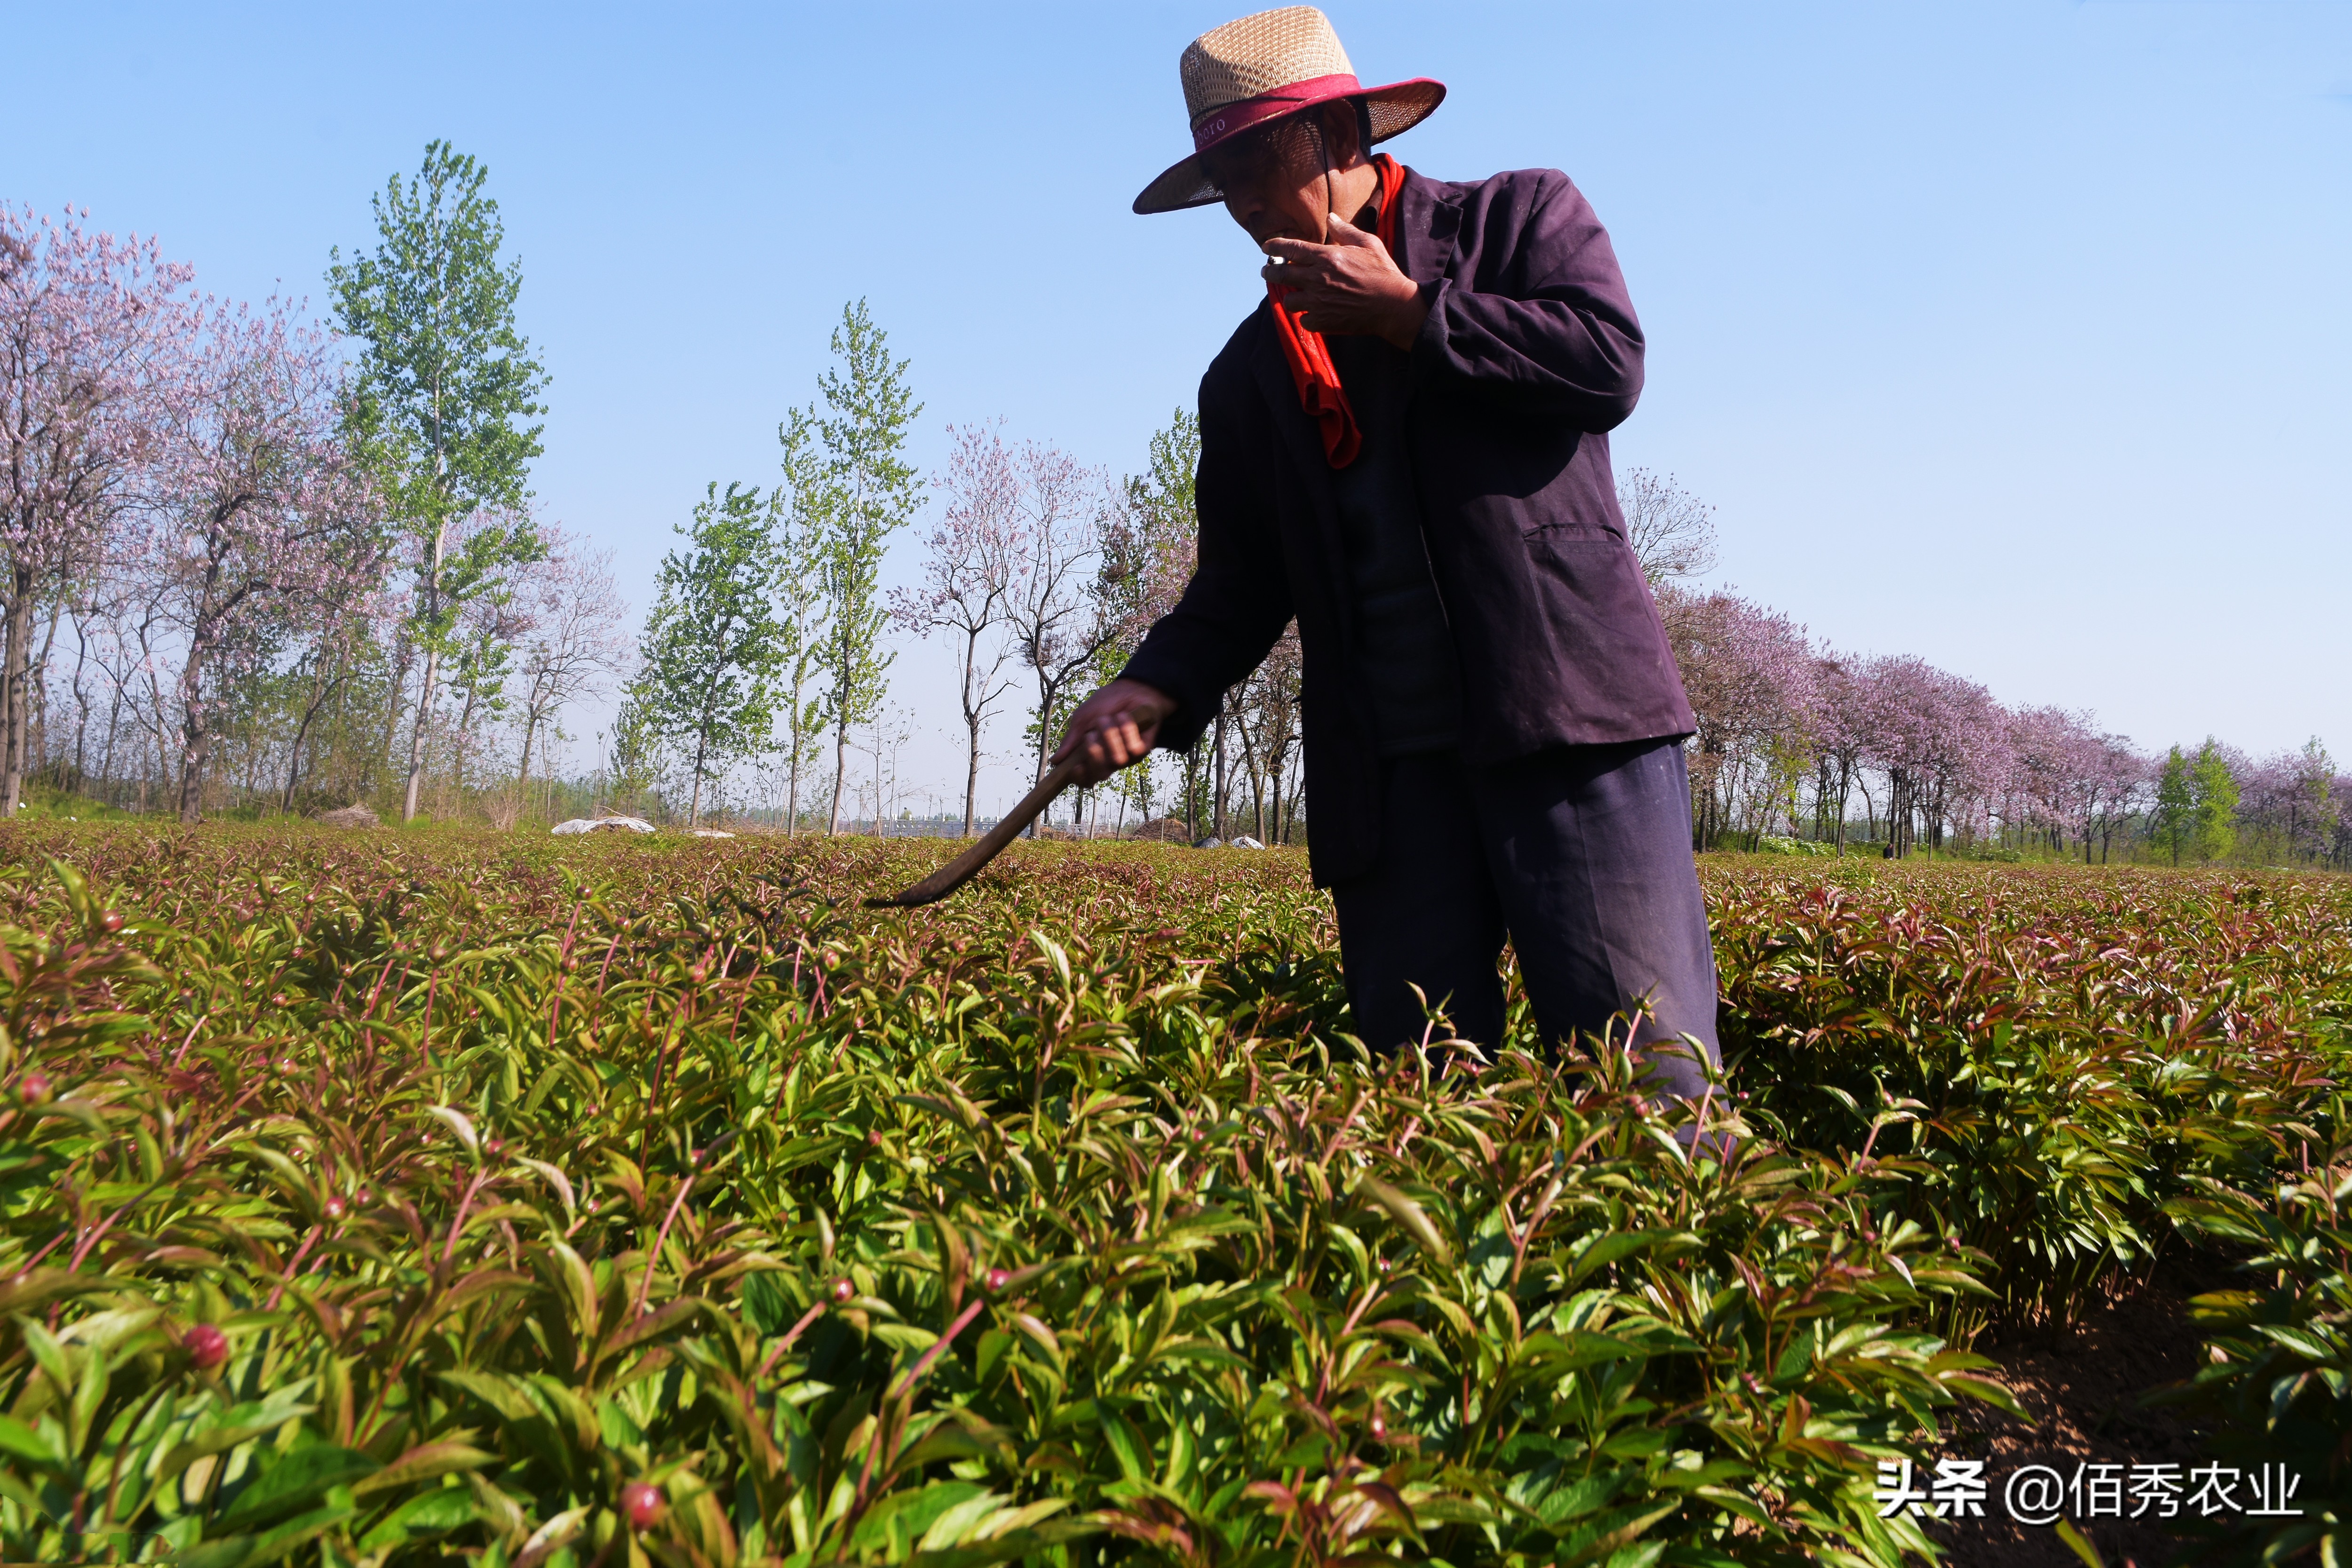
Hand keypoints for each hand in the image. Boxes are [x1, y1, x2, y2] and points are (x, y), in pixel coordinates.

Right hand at [1051, 679, 1176, 785]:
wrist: (1130, 689)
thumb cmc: (1105, 704)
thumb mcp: (1083, 719)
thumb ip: (1071, 740)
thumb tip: (1055, 761)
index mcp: (1092, 756)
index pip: (1085, 778)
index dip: (1079, 777)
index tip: (1075, 766)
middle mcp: (1109, 761)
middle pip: (1099, 775)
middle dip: (1093, 752)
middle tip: (1091, 735)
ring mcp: (1127, 757)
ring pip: (1116, 759)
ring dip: (1109, 734)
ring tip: (1110, 718)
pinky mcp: (1143, 748)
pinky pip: (1133, 749)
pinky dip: (1126, 729)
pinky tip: (1124, 717)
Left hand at [1260, 212, 1428, 349]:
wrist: (1393, 305)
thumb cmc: (1382, 272)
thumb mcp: (1368, 243)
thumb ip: (1345, 230)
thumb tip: (1330, 217)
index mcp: (1327, 257)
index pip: (1291, 249)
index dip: (1275, 247)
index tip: (1266, 247)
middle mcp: (1318, 279)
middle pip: (1281, 274)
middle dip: (1270, 271)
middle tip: (1267, 271)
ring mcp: (1318, 302)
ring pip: (1288, 300)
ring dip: (1291, 296)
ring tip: (1295, 294)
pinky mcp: (1323, 321)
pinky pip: (1303, 319)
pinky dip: (1306, 316)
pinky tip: (1313, 312)